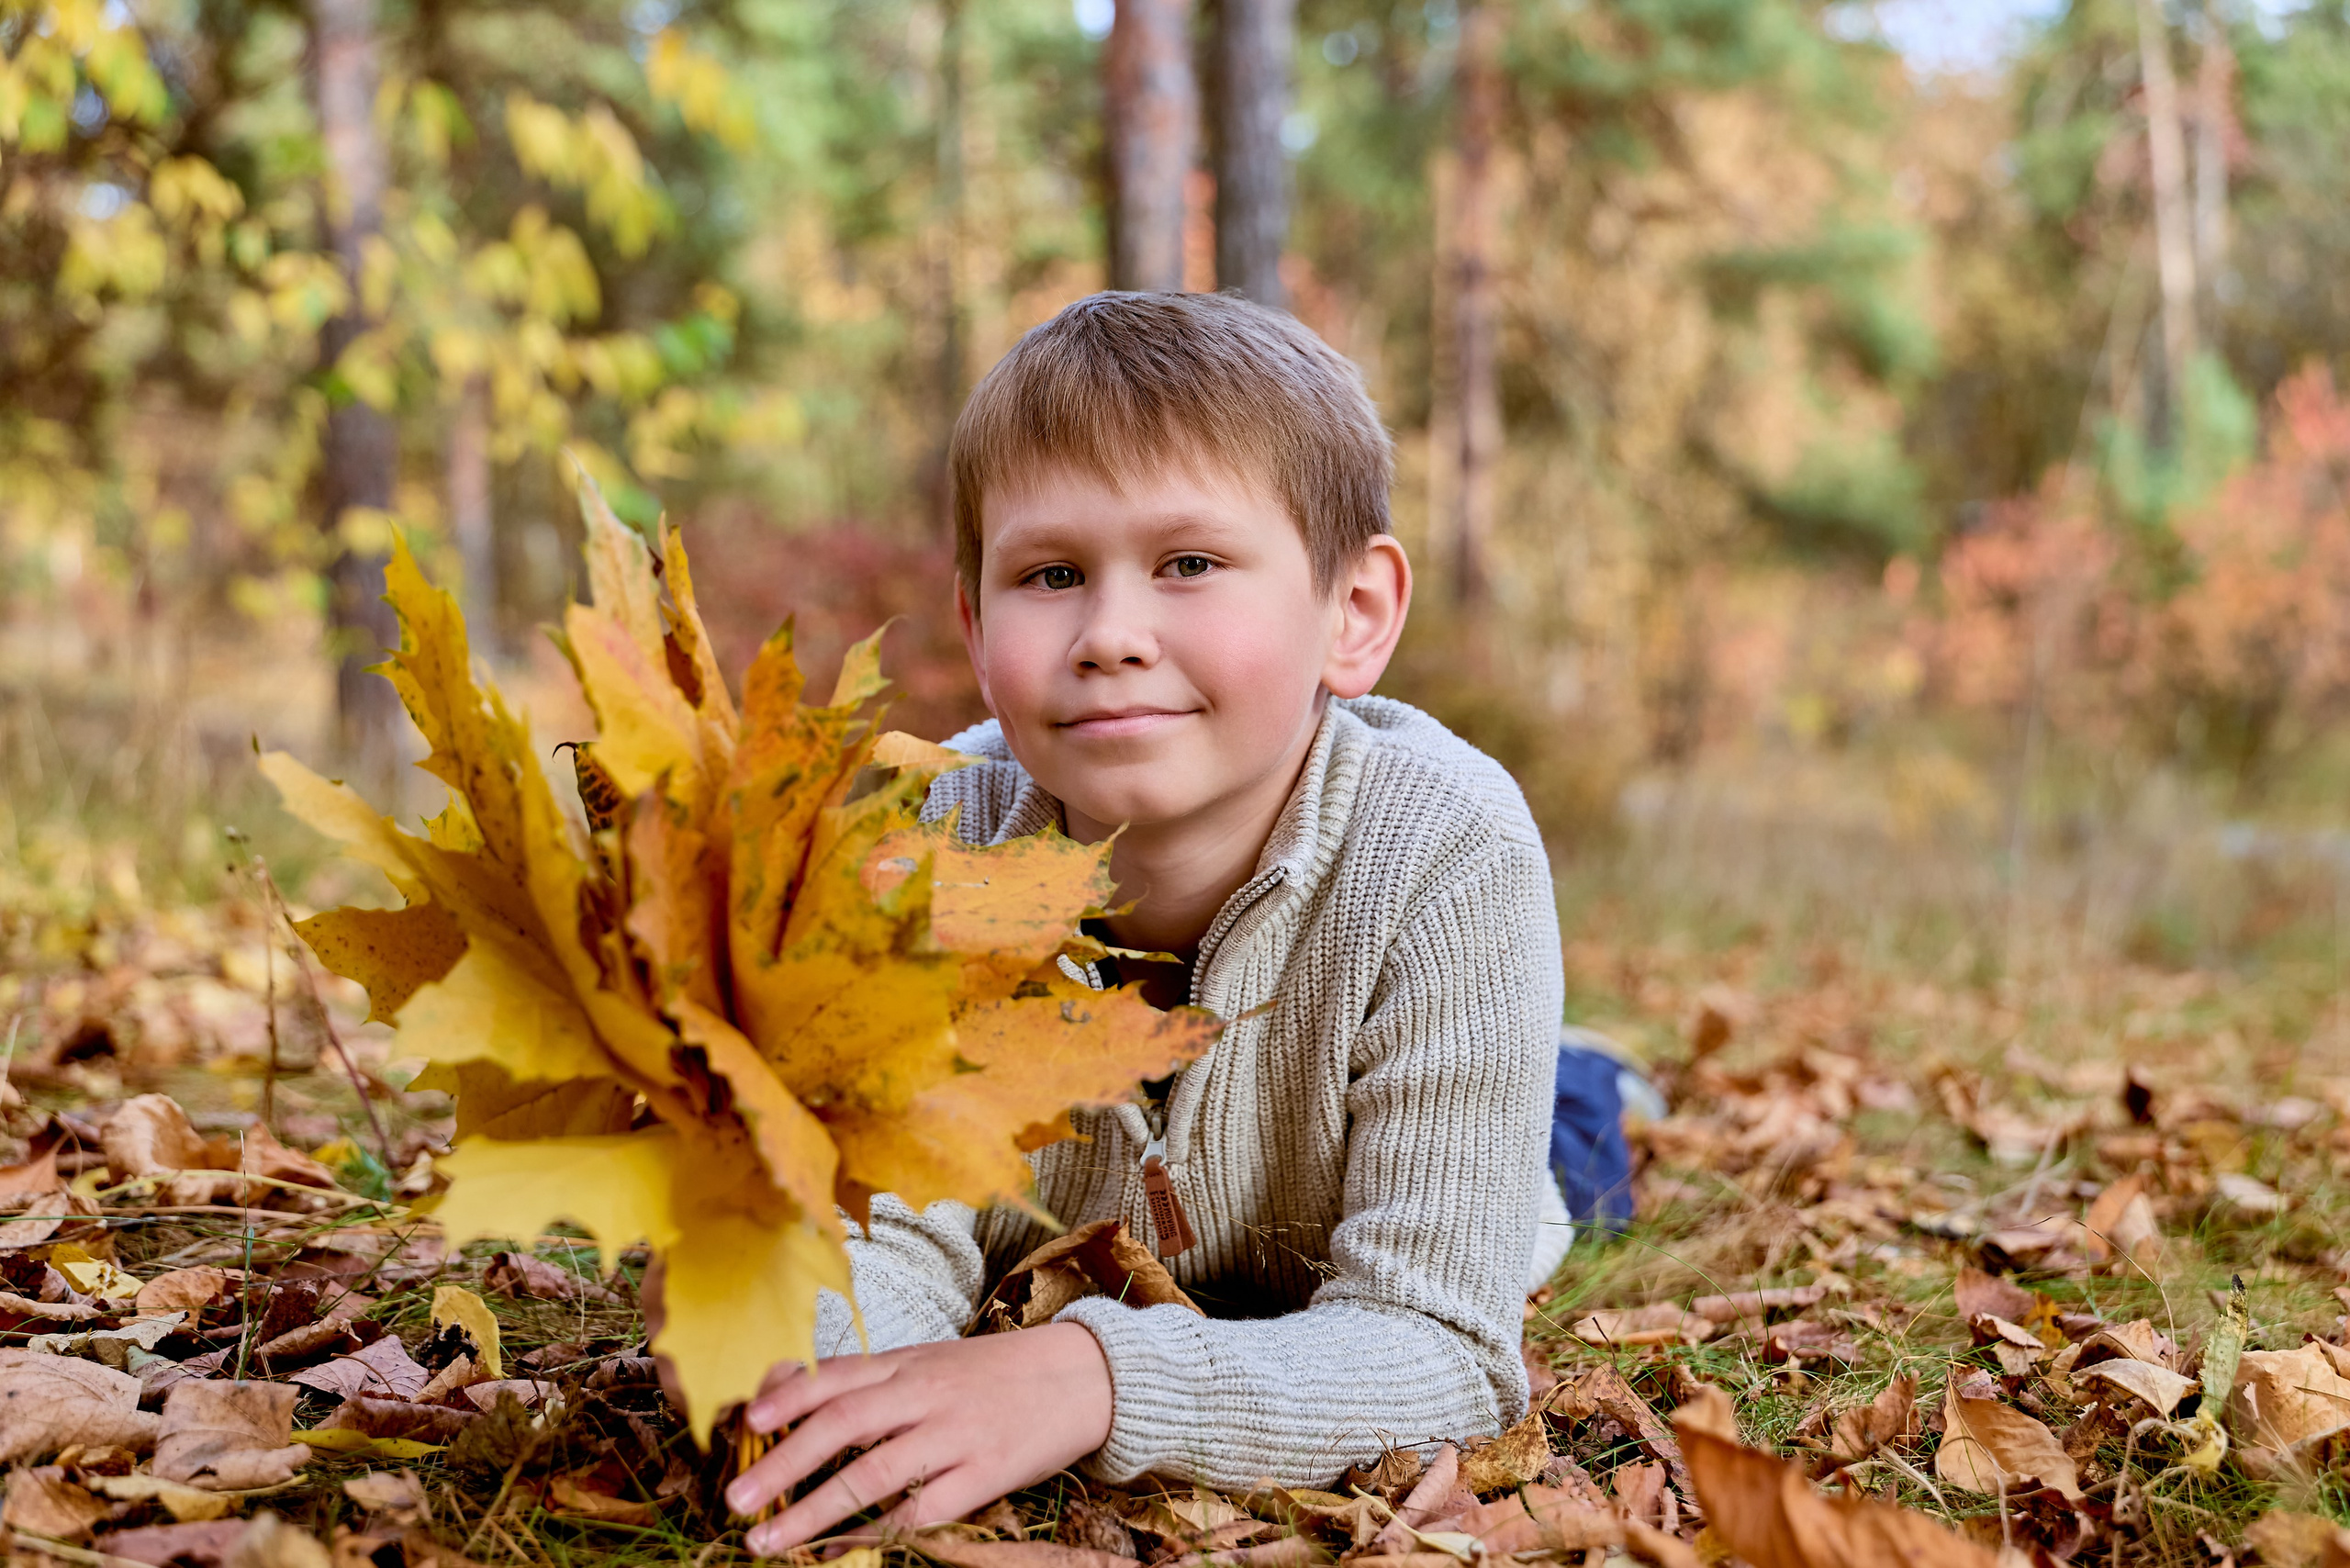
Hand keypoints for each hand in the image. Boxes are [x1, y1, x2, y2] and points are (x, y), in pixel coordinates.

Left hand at [725, 1322, 1113, 1555]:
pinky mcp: (985, 1474)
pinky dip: (877, 1531)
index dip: (788, 1396)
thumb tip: (792, 1390)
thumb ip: (870, 1378)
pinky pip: (921, 1510)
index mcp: (908, 1362)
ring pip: (874, 1473)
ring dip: (814, 1509)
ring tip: (770, 1539)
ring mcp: (955, 1436)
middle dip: (783, 1463)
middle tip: (737, 1501)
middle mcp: (926, 1394)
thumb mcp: (930, 1359)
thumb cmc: (991, 1373)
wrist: (1080, 1375)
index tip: (746, 1420)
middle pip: (843, 1424)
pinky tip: (842, 1548)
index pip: (837, 1375)